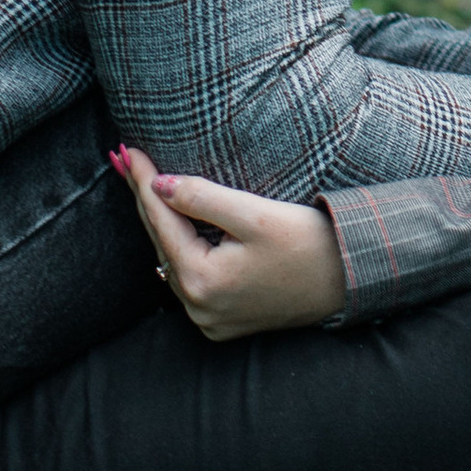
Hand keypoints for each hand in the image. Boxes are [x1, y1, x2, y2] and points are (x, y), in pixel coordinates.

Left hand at [111, 146, 347, 341]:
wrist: (346, 280)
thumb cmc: (306, 244)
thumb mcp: (254, 214)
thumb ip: (203, 198)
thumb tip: (158, 185)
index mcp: (202, 281)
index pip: (162, 221)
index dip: (143, 182)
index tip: (126, 150)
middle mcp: (198, 308)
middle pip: (162, 242)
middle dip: (145, 199)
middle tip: (123, 161)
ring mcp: (209, 319)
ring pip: (173, 260)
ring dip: (161, 222)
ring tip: (142, 185)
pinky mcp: (222, 320)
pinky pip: (189, 277)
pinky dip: (179, 247)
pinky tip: (172, 223)